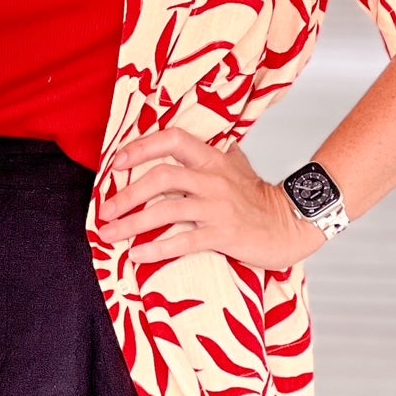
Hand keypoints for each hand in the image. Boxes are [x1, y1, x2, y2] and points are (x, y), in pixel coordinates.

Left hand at [95, 126, 326, 269]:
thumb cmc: (261, 198)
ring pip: (166, 210)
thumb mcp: (240, 167)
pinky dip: (157, 248)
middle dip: (127, 194)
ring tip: (109, 235)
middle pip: (161, 177)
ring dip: (132, 223)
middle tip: (104, 211)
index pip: (172, 139)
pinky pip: (183, 240)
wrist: (292, 224)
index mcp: (213, 159)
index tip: (116, 163)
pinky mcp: (223, 234)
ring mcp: (217, 207)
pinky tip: (137, 255)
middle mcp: (212, 179)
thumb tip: (212, 141)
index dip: (141, 147)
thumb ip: (220, 154)